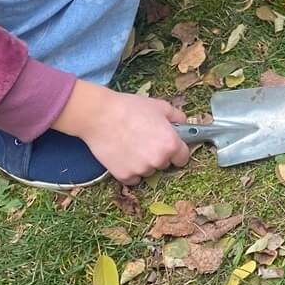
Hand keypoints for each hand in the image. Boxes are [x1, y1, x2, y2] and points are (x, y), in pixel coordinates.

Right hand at [53, 81, 189, 184]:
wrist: (100, 115)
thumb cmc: (131, 108)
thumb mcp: (160, 106)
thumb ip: (177, 117)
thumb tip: (183, 124)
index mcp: (171, 144)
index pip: (183, 158)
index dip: (177, 151)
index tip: (170, 147)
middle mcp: (159, 160)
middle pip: (164, 164)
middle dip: (158, 154)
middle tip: (145, 139)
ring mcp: (141, 170)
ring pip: (148, 171)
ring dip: (143, 162)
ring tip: (131, 143)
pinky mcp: (124, 176)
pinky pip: (133, 178)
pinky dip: (130, 170)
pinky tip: (123, 154)